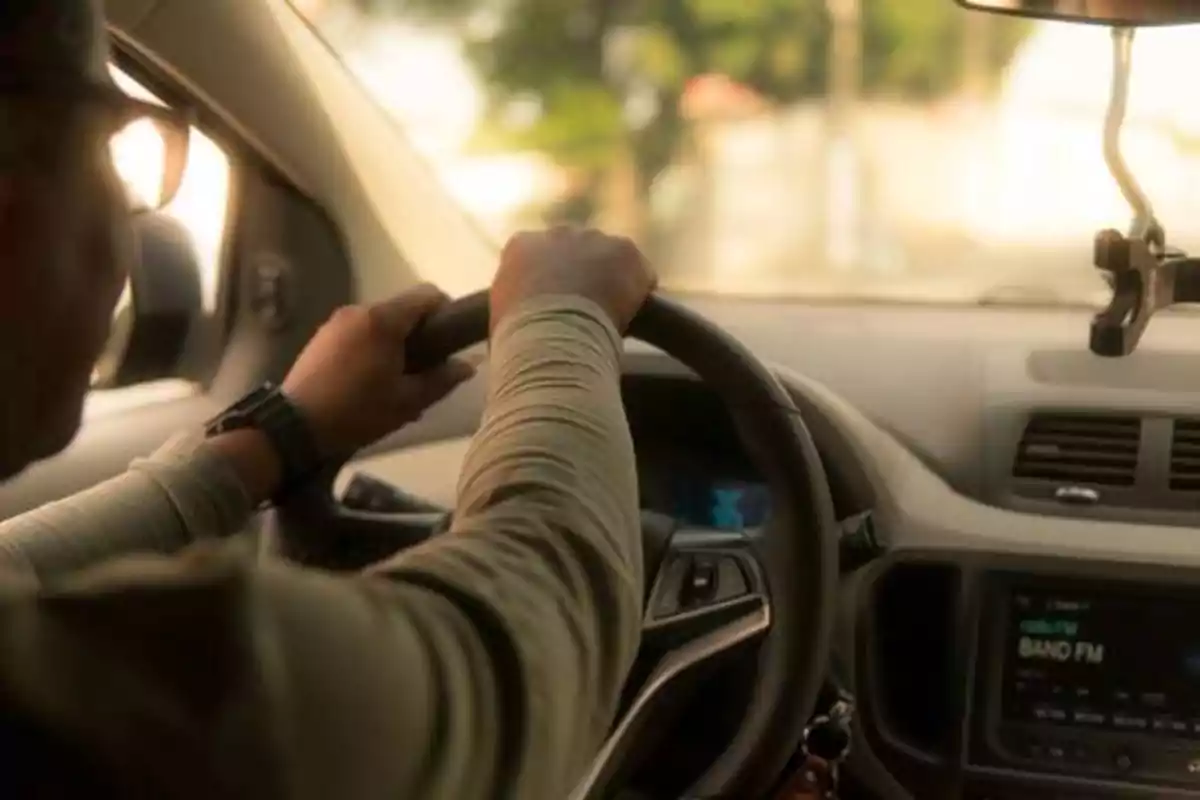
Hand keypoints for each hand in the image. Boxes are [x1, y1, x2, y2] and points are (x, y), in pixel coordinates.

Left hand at [282, 284, 475, 459]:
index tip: (451, 343)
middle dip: (420, 334)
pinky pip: (359, 332)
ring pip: (380, 322)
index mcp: (384, 319)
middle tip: (426, 370)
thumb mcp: (407, 401)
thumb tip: (468, 365)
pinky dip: (372, 346)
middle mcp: (359, 310)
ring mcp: (337, 321)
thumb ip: (442, 379)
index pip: (429, 295)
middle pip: (403, 309)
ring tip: (396, 379)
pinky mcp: (322, 336)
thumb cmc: (358, 411)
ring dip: (395, 342)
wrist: (296, 426)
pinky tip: (368, 379)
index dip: (447, 314)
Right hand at [490, 226, 655, 332]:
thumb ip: (513, 305)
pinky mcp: (625, 250)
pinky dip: (640, 291)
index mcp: (522, 246)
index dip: (552, 282)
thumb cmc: (519, 339)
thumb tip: (513, 322)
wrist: (551, 336)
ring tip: (611, 316)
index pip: (540, 257)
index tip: (557, 306)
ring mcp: (594, 238)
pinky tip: (634, 315)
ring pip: (610, 258)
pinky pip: (640, 271)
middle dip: (584, 274)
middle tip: (588, 311)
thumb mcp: (500, 318)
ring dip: (613, 280)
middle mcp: (557, 232)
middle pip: (577, 250)